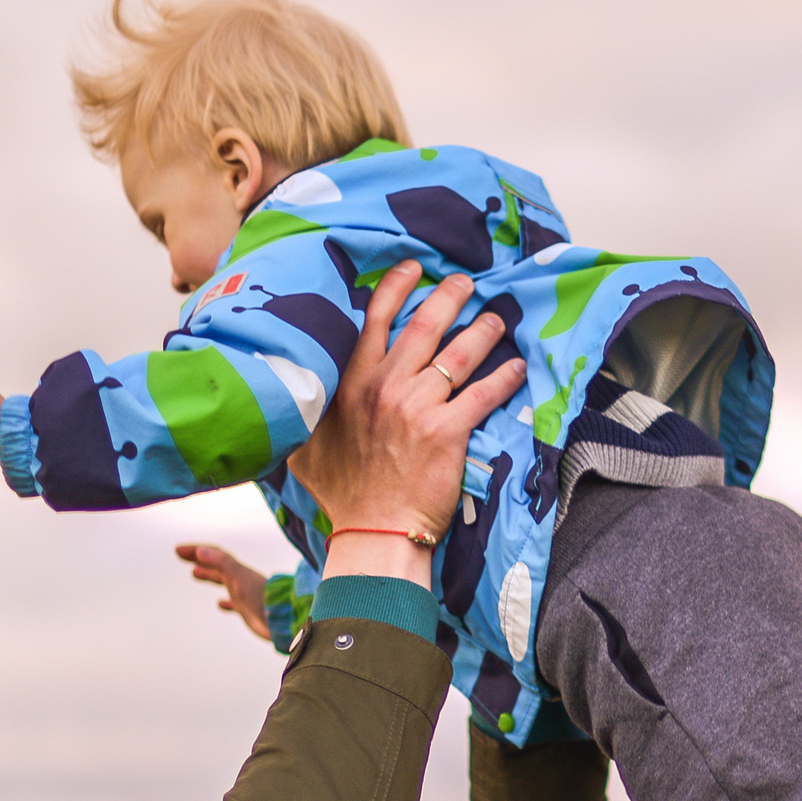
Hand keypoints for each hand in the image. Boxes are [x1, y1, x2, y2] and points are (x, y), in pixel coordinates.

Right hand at [175, 543, 271, 643]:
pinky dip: (225, 603)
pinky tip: (221, 604)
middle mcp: (240, 580)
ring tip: (195, 573)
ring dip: (209, 575)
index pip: (213, 555)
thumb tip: (201, 551)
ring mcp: (245, 594)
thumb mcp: (239, 577)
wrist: (284, 620)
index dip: (196, 550)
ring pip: (223, 581)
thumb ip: (222, 563)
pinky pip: (234, 604)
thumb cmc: (263, 598)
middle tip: (181, 555)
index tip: (178, 550)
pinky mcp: (249, 610)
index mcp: (237, 571)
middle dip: (199, 558)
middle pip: (216, 565)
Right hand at [288, 262, 524, 586]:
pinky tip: (518, 366)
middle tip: (466, 282)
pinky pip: (484, 394)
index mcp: (351, 383)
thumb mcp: (304, 447)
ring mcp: (417, 408)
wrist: (373, 532)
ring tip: (497, 317)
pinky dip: (504, 377)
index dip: (397, 286)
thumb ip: (302, 414)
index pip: (375, 320)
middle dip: (449, 296)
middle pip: (424, 326)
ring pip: (458, 354)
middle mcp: (384, 387)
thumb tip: (284, 396)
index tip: (415, 268)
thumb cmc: (342, 494)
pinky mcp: (448, 432)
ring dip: (482, 329)